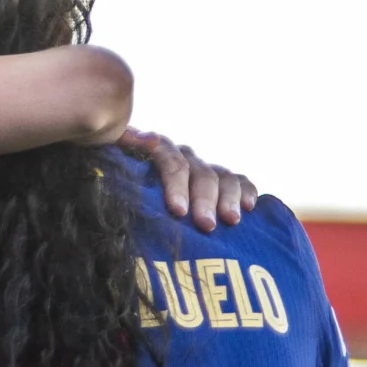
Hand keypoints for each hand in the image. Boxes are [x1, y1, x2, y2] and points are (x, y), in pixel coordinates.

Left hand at [119, 129, 256, 231]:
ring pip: (222, 177)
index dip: (175, 185)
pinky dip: (246, 192)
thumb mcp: (116, 180)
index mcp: (156, 152)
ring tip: (230, 221)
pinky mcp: (225, 180)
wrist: (138, 201)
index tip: (177, 211)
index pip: (169, 161)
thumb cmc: (123, 194)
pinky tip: (249, 208)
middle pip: (198, 173)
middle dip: (203, 199)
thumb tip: (131, 142)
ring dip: (228, 198)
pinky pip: (240, 181)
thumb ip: (118, 165)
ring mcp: (205, 168)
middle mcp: (183, 157)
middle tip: (205, 225)